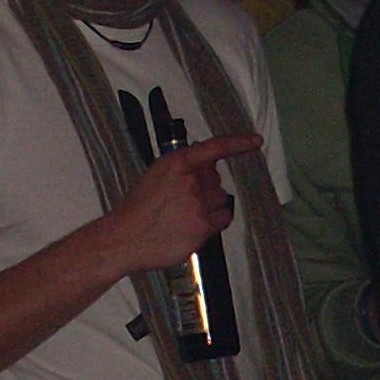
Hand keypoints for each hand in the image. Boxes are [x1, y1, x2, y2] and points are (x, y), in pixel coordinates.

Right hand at [99, 132, 255, 273]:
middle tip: (182, 201)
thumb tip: (208, 168)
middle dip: (205, 188)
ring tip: (183, 215)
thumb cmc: (138, 209)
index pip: (214, 148)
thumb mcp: (156, 175)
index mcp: (175, 162)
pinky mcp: (202, 226)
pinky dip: (215, 220)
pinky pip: (223, 218)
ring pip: (221, 199)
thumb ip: (182, 169)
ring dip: (209, 205)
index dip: (238, 143)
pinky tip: (195, 225)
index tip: (255, 141)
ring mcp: (197, 204)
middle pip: (216, 179)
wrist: (124, 238)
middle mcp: (189, 180)